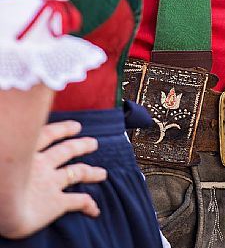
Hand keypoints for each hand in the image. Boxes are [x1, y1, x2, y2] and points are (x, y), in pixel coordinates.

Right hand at [1, 120, 106, 238]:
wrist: (1, 202)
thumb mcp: (2, 150)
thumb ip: (10, 146)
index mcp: (27, 152)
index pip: (48, 135)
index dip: (63, 129)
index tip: (76, 126)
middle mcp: (42, 165)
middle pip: (66, 151)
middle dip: (81, 146)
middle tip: (94, 143)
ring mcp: (51, 183)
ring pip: (77, 173)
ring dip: (91, 173)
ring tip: (103, 174)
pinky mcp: (57, 202)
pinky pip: (77, 202)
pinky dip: (88, 205)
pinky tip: (95, 210)